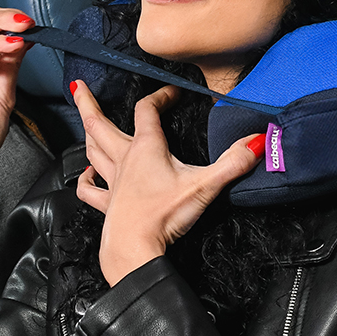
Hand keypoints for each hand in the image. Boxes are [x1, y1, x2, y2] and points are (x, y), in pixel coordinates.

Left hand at [72, 81, 265, 285]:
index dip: (160, 96)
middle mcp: (124, 160)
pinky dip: (86, 180)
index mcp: (146, 148)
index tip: (173, 92)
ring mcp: (113, 183)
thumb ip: (233, 162)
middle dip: (88, 103)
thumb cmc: (164, 216)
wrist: (136, 248)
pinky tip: (88, 175)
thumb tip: (257, 142)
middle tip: (78, 86)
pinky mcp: (109, 205)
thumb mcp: (205, 185)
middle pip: (99, 125)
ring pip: (92, 151)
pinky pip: (90, 189)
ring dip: (87, 133)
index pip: (148, 111)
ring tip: (84, 121)